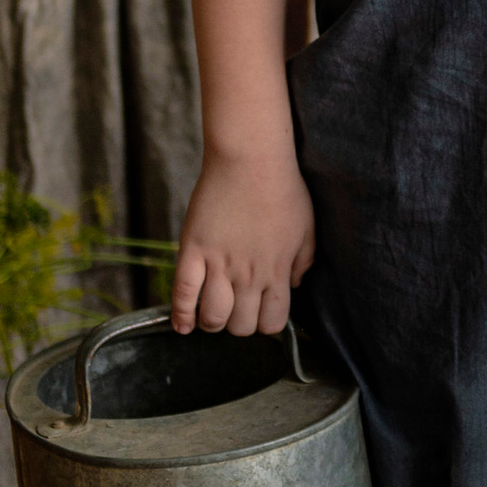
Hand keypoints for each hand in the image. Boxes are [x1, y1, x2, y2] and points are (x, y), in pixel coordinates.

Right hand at [172, 151, 315, 338]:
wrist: (251, 159)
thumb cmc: (282, 189)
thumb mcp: (307, 228)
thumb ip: (303, 262)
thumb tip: (294, 285)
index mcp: (277, 271)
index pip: (272, 323)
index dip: (266, 323)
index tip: (260, 312)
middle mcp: (248, 275)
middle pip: (240, 326)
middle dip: (238, 325)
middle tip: (235, 310)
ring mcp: (218, 264)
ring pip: (212, 317)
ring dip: (211, 323)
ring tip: (211, 314)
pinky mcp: (193, 250)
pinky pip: (182, 293)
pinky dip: (180, 315)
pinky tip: (182, 325)